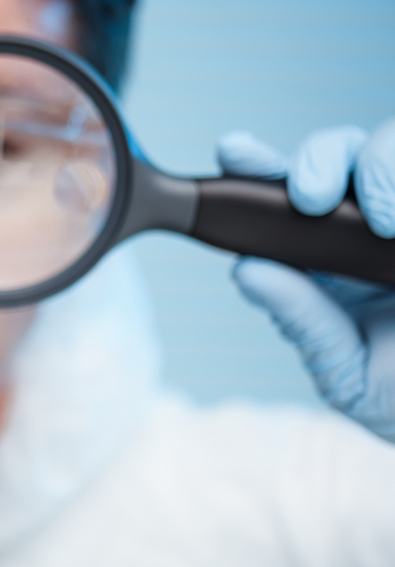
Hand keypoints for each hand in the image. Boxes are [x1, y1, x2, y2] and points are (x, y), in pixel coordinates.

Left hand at [219, 120, 394, 440]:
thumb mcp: (349, 374)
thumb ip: (303, 322)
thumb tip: (247, 271)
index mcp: (330, 259)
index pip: (286, 200)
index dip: (257, 168)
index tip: (233, 152)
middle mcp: (370, 225)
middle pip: (337, 156)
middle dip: (317, 161)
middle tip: (310, 200)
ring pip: (389, 145)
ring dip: (378, 166)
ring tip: (383, 218)